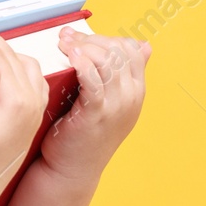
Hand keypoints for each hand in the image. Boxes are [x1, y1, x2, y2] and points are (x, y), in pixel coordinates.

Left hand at [41, 28, 150, 181]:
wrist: (72, 169)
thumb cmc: (82, 133)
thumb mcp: (107, 101)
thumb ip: (117, 76)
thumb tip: (142, 45)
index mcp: (136, 91)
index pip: (131, 50)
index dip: (105, 37)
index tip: (79, 36)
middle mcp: (132, 97)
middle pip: (119, 51)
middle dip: (91, 38)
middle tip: (66, 36)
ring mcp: (117, 105)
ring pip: (108, 60)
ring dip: (84, 46)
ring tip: (63, 44)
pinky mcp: (97, 113)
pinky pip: (94, 79)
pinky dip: (83, 63)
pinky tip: (70, 56)